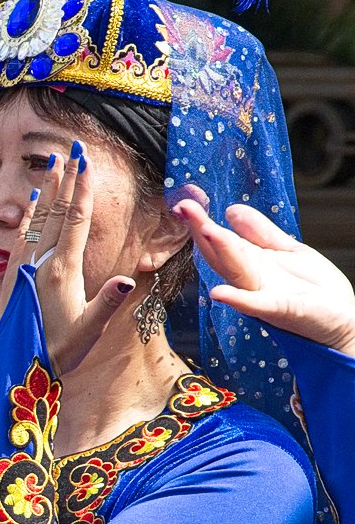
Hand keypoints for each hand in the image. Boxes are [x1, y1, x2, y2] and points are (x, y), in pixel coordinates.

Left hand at [0, 146, 137, 371]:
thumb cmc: (59, 352)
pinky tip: (34, 199)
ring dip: (47, 188)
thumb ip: (107, 304)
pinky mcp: (15, 273)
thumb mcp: (89, 331)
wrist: (18, 367)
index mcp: (63, 271)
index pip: (75, 220)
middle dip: (66, 177)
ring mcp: (26, 266)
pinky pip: (24, 234)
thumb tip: (124, 280)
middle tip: (72, 147)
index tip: (85, 161)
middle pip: (56, 211)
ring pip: (38, 218)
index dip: (81, 189)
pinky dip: (30, 212)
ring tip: (52, 161)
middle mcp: (42, 262)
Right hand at [177, 197, 354, 354]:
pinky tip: (219, 293)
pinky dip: (239, 299)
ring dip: (222, 252)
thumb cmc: (316, 291)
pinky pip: (258, 305)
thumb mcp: (289, 251)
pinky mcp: (283, 310)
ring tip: (206, 230)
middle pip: (222, 254)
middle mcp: (252, 279)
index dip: (203, 221)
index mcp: (253, 263)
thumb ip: (261, 232)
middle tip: (185, 208)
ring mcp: (264, 295)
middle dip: (203, 230)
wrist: (343, 320)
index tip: (186, 203)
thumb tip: (231, 210)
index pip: (222, 240)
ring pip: (238, 272)